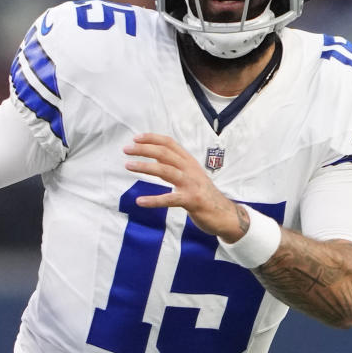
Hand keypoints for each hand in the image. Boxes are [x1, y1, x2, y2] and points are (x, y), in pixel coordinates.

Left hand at [123, 133, 246, 241]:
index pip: (170, 143)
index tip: (135, 138)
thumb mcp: (191, 175)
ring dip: (145, 167)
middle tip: (126, 149)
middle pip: (165, 153)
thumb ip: (175, 166)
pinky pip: (170, 199)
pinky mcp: (191, 200)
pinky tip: (140, 202)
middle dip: (144, 149)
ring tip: (128, 165)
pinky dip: (154, 200)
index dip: (152, 138)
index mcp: (189, 161)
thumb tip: (155, 157)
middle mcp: (190, 169)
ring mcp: (191, 184)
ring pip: (166, 171)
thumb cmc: (204, 194)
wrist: (225, 214)